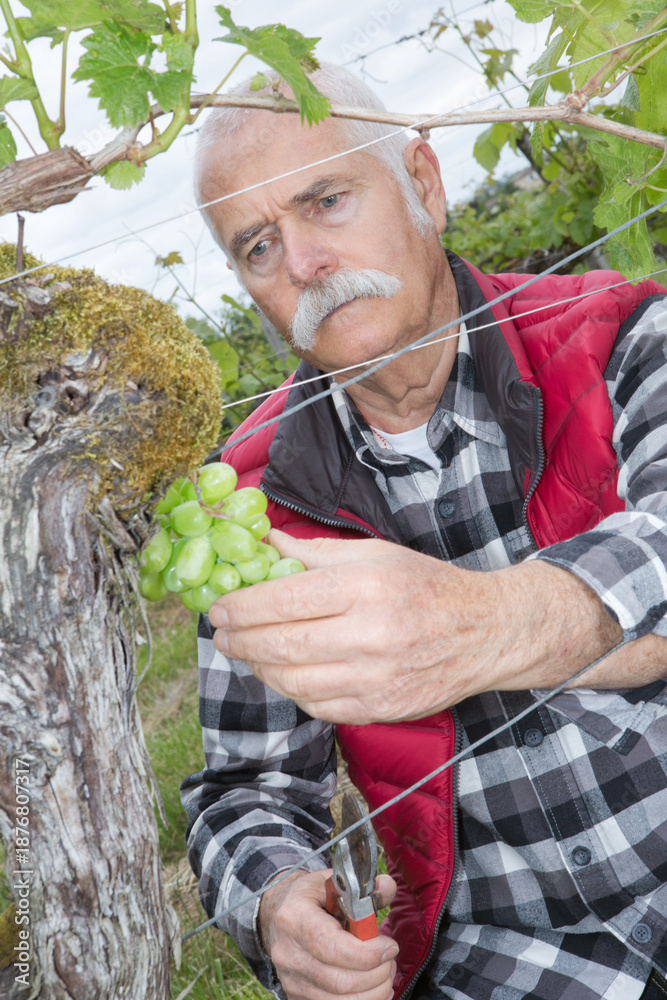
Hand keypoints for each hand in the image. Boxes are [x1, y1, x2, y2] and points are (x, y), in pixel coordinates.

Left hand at [209, 530, 622, 723]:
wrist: (484, 632)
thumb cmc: (426, 585)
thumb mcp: (373, 553)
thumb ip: (312, 552)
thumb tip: (261, 544)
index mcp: (366, 587)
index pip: (285, 599)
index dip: (242, 606)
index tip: (219, 607)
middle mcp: (371, 635)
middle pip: (282, 645)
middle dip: (240, 640)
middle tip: (222, 634)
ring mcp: (376, 678)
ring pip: (293, 683)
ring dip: (260, 668)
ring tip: (249, 652)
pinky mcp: (380, 708)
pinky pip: (318, 707)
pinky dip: (293, 692)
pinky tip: (286, 673)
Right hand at [259, 869, 397, 999]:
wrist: (279, 915)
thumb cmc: (310, 898)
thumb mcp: (333, 882)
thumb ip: (364, 889)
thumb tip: (387, 886)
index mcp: (294, 918)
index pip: (331, 947)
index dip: (367, 953)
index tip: (389, 946)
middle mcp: (287, 953)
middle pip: (339, 981)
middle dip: (376, 974)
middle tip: (390, 960)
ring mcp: (290, 980)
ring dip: (373, 992)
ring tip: (385, 973)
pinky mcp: (296, 997)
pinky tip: (374, 989)